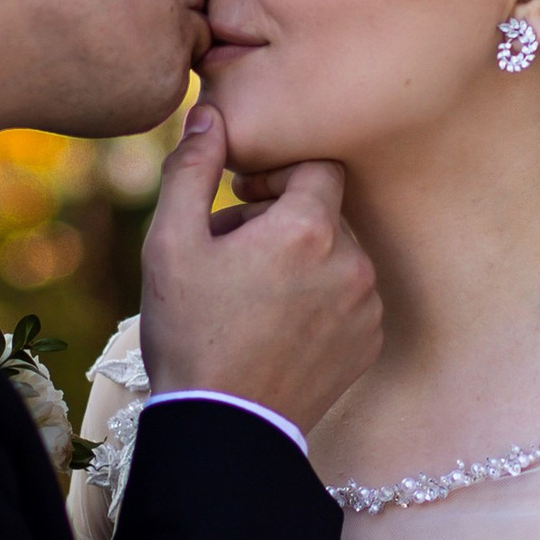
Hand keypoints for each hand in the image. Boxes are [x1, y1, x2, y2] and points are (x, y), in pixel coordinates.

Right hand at [139, 99, 379, 432]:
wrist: (224, 427)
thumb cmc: (191, 332)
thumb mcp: (170, 243)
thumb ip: (192, 168)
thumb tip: (210, 113)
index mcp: (308, 229)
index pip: (316, 165)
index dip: (277, 173)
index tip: (241, 196)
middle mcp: (352, 262)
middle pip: (325, 211)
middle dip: (282, 219)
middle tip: (231, 254)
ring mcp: (366, 307)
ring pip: (336, 254)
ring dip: (300, 260)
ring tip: (250, 295)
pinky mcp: (369, 342)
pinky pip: (347, 297)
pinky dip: (317, 299)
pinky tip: (275, 326)